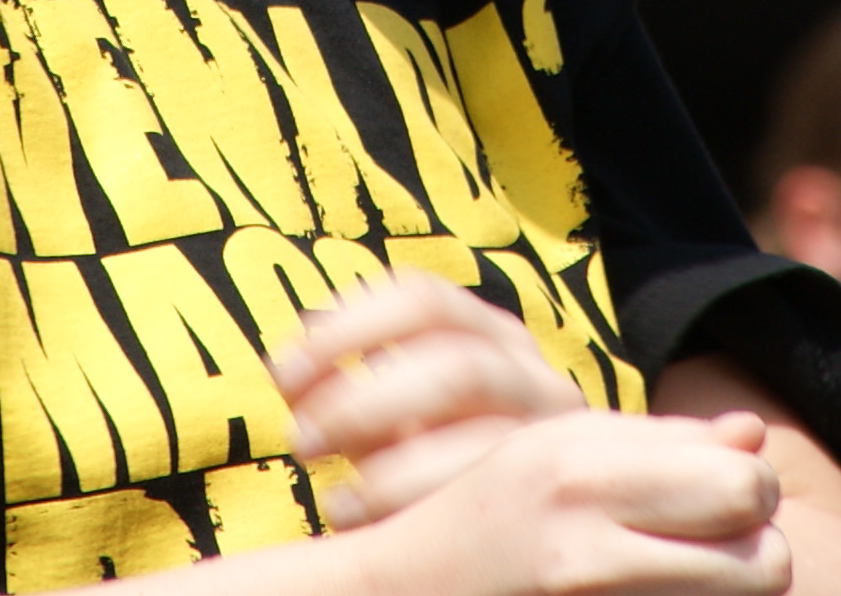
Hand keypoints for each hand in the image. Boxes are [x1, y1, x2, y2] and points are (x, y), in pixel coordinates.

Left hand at [270, 273, 584, 526]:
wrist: (517, 540)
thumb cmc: (439, 475)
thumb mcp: (395, 424)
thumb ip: (356, 388)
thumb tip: (293, 362)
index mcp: (490, 337)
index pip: (422, 299)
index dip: (346, 328)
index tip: (284, 371)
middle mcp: (532, 375)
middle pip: (452, 361)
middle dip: (363, 400)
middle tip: (301, 438)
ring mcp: (555, 437)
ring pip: (480, 436)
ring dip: (393, 470)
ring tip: (337, 500)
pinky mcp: (556, 497)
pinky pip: (489, 501)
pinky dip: (421, 512)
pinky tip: (369, 528)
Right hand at [361, 408, 788, 595]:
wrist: (399, 590)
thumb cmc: (487, 517)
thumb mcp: (559, 454)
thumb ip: (661, 443)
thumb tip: (753, 435)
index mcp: (583, 468)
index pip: (744, 482)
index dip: (750, 490)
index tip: (719, 498)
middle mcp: (587, 538)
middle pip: (766, 558)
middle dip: (759, 552)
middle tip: (719, 547)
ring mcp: (588, 594)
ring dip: (734, 591)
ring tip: (689, 574)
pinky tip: (657, 595)